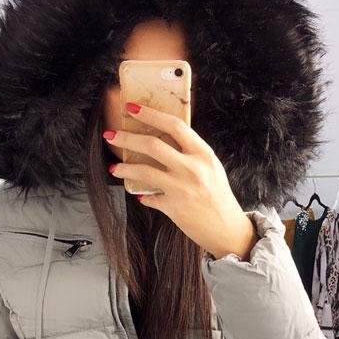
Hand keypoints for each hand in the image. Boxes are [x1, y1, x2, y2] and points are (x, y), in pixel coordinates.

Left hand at [103, 102, 256, 260]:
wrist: (227, 228)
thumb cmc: (218, 196)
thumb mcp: (211, 167)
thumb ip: (191, 154)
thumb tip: (165, 141)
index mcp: (203, 154)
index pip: (174, 125)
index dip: (150, 114)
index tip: (132, 109)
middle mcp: (192, 168)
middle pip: (152, 145)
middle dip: (126, 138)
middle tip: (111, 135)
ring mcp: (181, 188)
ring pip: (143, 171)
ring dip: (124, 168)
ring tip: (113, 168)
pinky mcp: (173, 207)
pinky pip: (149, 198)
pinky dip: (143, 196)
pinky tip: (139, 195)